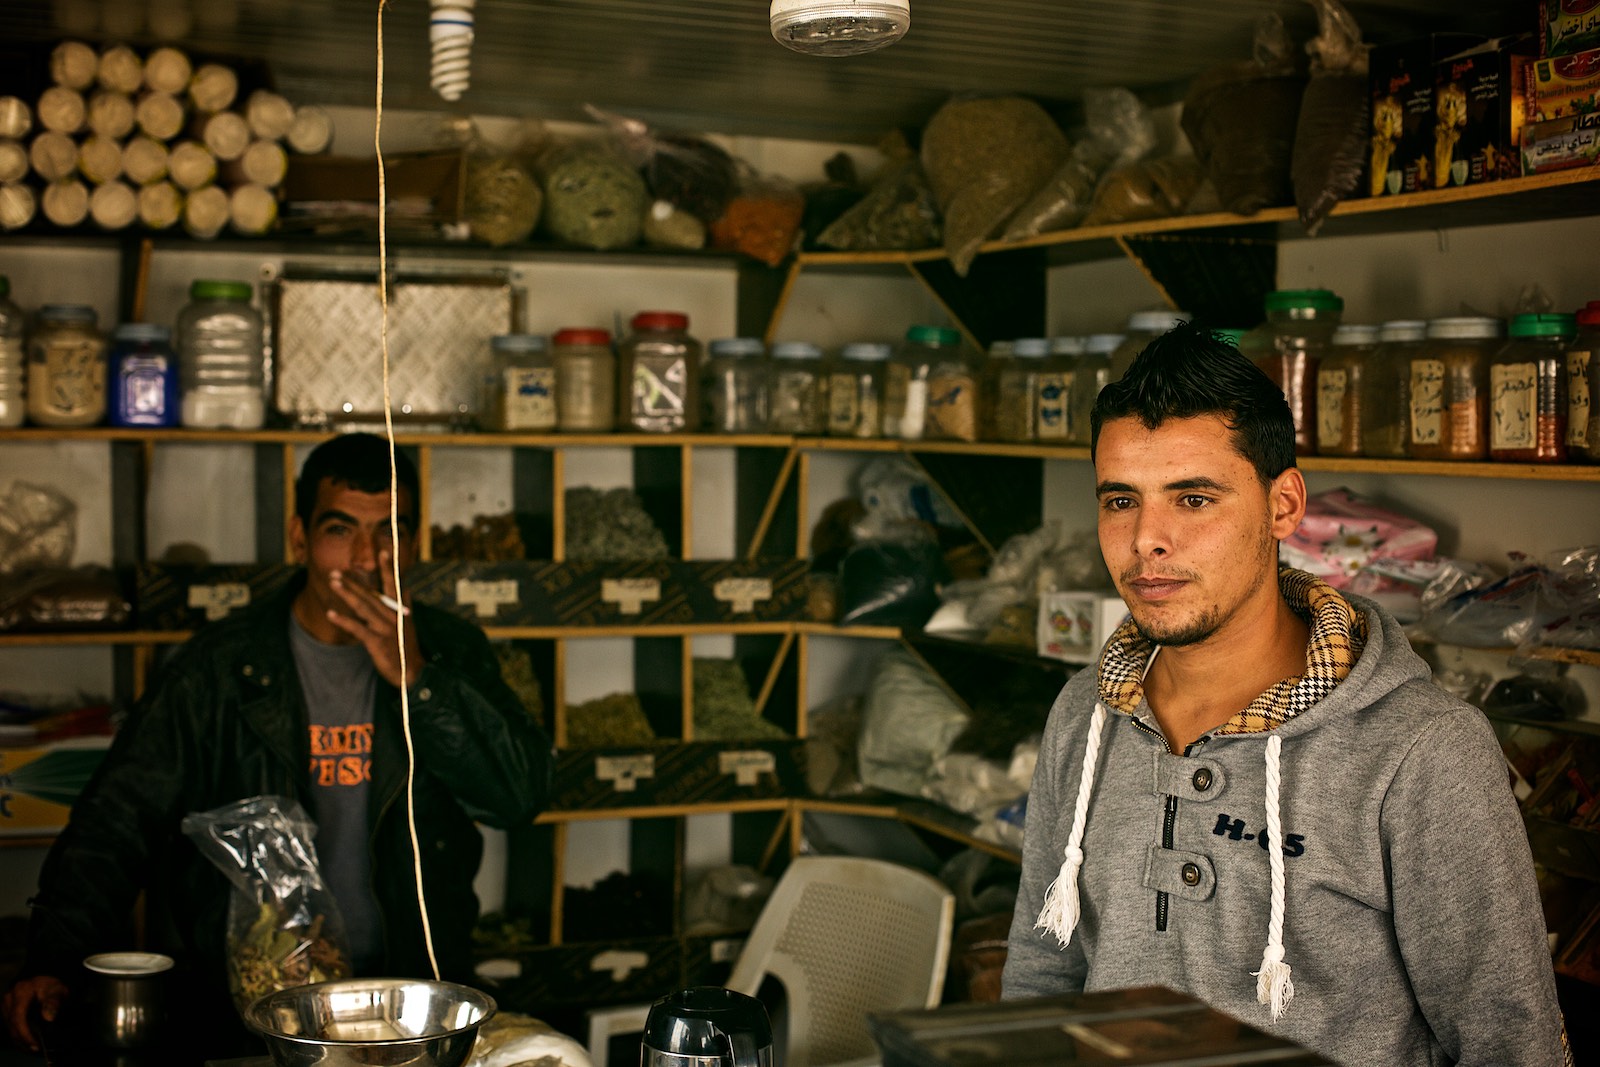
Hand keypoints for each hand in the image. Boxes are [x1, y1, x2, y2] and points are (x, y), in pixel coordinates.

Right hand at [3, 975, 66, 1051]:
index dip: (25, 1033)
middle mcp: (9, 998)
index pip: (18, 1016)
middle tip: (36, 1049)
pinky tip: (26, 1043)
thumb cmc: (52, 987)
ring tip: (33, 1048)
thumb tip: (49, 1018)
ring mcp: (5, 1004)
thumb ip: (54, 1002)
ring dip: (19, 1040)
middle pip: (11, 1024)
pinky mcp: (5, 1010)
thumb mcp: (58, 991)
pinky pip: (9, 1026)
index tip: (35, 1044)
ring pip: (8, 1027)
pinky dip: (17, 1036)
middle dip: (22, 1039)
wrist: (45, 980)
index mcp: (21, 991)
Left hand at [326, 551, 422, 688]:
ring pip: (363, 607)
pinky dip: (343, 620)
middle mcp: (393, 615)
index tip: (383, 551)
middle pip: (371, 594)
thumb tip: (406, 588)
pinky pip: (357, 628)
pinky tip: (330, 613)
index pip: (394, 584)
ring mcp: (385, 628)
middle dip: (353, 581)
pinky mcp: (376, 641)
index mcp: (401, 610)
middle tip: (335, 571)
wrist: (411, 671)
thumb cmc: (406, 646)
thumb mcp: (408, 623)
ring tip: (332, 583)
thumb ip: (405, 604)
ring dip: (346, 593)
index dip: (389, 568)